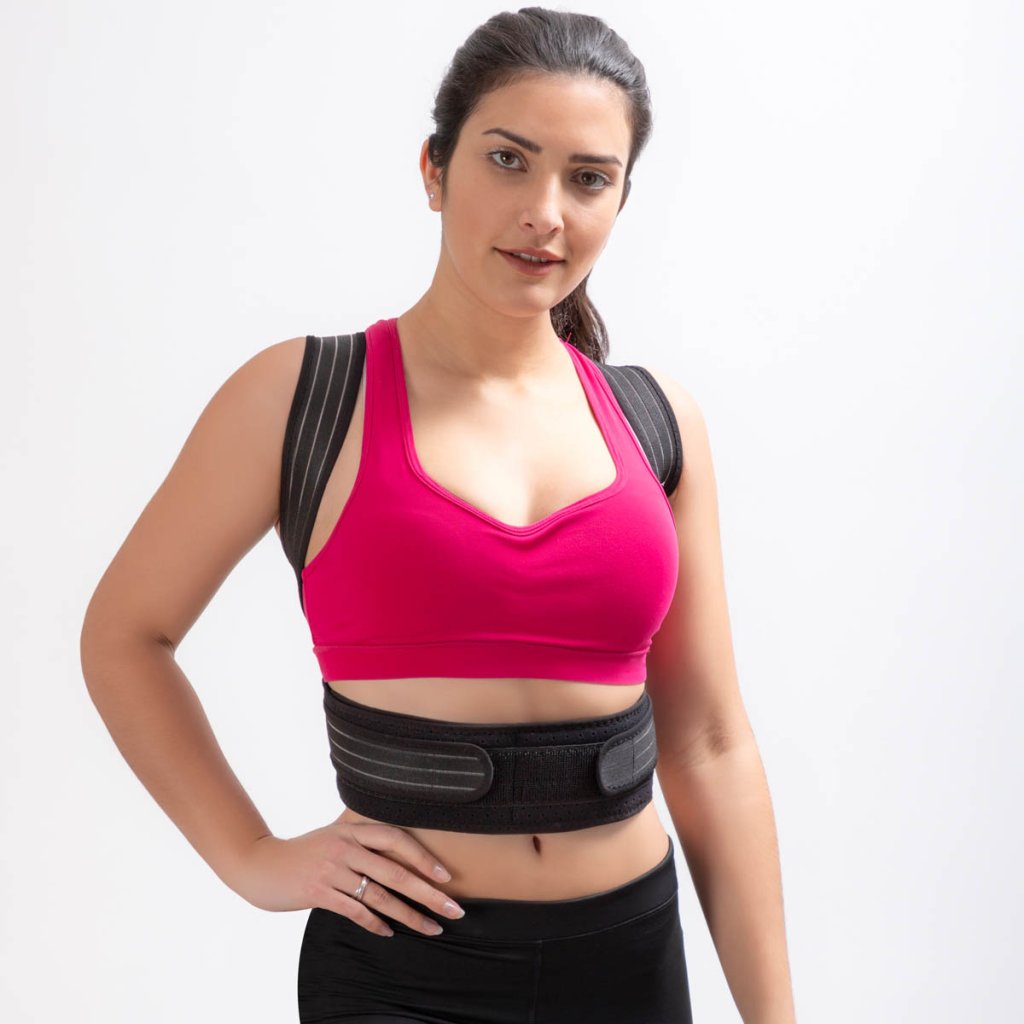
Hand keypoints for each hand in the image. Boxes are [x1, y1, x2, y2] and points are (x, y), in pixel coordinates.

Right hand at [229, 814, 465, 936]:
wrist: (260, 865)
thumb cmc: (304, 852)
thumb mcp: (333, 836)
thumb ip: (361, 839)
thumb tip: (398, 847)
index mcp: (352, 830)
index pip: (396, 840)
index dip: (423, 857)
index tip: (446, 876)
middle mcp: (345, 847)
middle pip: (395, 871)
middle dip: (428, 892)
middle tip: (454, 909)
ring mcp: (331, 870)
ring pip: (379, 895)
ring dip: (409, 914)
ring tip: (432, 928)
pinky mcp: (318, 892)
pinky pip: (355, 910)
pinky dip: (375, 923)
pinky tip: (391, 933)